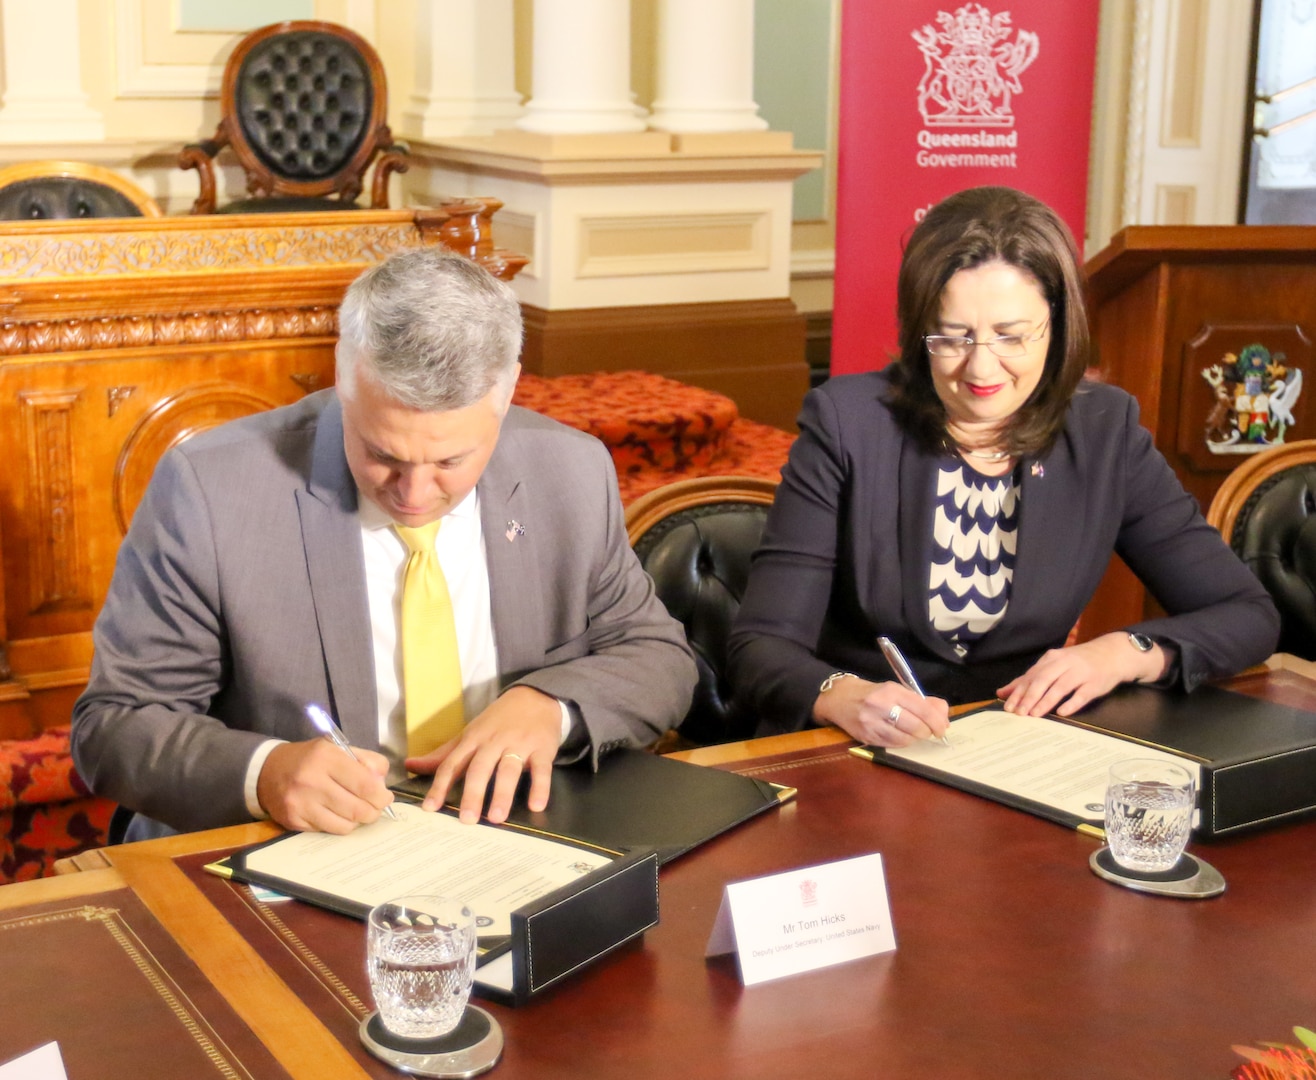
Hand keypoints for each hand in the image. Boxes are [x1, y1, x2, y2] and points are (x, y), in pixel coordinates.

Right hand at [256, 738, 393, 833]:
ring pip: (345, 825)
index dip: (381, 796)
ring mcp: (301, 804)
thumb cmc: (310, 759)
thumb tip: (382, 784)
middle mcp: (311, 781)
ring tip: (355, 810)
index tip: (386, 798)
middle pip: (358, 809)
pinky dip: (338, 825)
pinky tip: (335, 813)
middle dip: (373, 812)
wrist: (267, 771)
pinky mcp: (293, 821)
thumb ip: (366, 761)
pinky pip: (328, 831)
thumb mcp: (338, 749)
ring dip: (357, 821)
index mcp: (326, 757)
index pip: (365, 785)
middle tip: (375, 808)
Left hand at [405, 685, 561, 823]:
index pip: (452, 764)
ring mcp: (519, 744)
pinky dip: (540, 787)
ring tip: (496, 818)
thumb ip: (443, 754)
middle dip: (472, 794)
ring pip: (509, 769)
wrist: (534, 696)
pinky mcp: (543, 747)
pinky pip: (542, 769)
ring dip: (502, 794)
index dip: (440, 786)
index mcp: (473, 740)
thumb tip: (410, 765)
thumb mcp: (469, 733)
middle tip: (467, 820)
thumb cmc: (497, 720)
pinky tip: (537, 806)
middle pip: (480, 768)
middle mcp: (494, 742)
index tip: (430, 808)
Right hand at [812, 676, 950, 746]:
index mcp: (891, 691)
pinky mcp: (866, 737)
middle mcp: (881, 706)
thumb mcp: (896, 690)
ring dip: (915, 739)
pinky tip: (901, 736)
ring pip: (905, 739)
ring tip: (914, 733)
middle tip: (930, 732)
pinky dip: (902, 743)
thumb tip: (944, 714)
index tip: (942, 728)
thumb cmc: (872, 693)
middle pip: (916, 727)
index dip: (937, 722)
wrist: (839, 699)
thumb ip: (921, 701)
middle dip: (928, 732)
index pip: (923, 709)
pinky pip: (893, 745)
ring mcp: (872, 723)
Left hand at [998, 633, 1168, 716]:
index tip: (1008, 707)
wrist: (1111, 654)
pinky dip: (1071, 703)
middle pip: (1043, 680)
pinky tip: (1062, 713)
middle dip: (1029, 697)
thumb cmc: (1077, 663)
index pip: (1031, 676)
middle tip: (1019, 713)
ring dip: (1046, 701)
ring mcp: (1081, 672)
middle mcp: (1064, 663)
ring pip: (1060, 687)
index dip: (1018, 692)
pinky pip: (1082, 694)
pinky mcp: (1095, 683)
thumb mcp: (1052, 666)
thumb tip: (1001, 692)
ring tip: (1035, 714)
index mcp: (1051, 659)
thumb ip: (1028, 679)